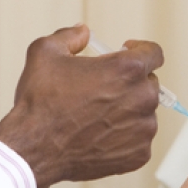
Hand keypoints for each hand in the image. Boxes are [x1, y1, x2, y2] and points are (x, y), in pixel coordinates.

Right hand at [0, 25, 164, 187]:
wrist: (33, 149)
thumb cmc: (40, 104)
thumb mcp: (46, 53)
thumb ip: (70, 36)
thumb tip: (82, 32)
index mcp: (128, 69)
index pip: (154, 53)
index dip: (141, 50)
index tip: (129, 54)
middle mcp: (142, 98)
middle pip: (149, 83)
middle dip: (130, 84)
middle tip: (102, 91)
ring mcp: (143, 129)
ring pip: (144, 114)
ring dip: (127, 112)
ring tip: (97, 117)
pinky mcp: (138, 155)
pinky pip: (139, 140)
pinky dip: (124, 138)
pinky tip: (99, 136)